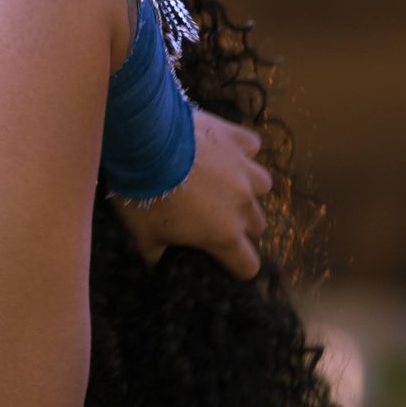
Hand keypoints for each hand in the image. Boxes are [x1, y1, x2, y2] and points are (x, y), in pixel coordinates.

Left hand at [111, 108, 271, 278]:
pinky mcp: (238, 139)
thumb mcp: (143, 235)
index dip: (238, 266)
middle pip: (258, 225)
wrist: (144, 143)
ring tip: (225, 183)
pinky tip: (224, 149)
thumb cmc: (144, 195)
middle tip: (215, 218)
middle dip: (241, 225)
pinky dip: (241, 149)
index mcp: (223, 234)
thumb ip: (156, 254)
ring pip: (262, 186)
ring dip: (248, 188)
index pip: (248, 265)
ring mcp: (244, 170)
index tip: (226, 261)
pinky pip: (251, 147)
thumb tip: (155, 267)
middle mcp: (242, 204)